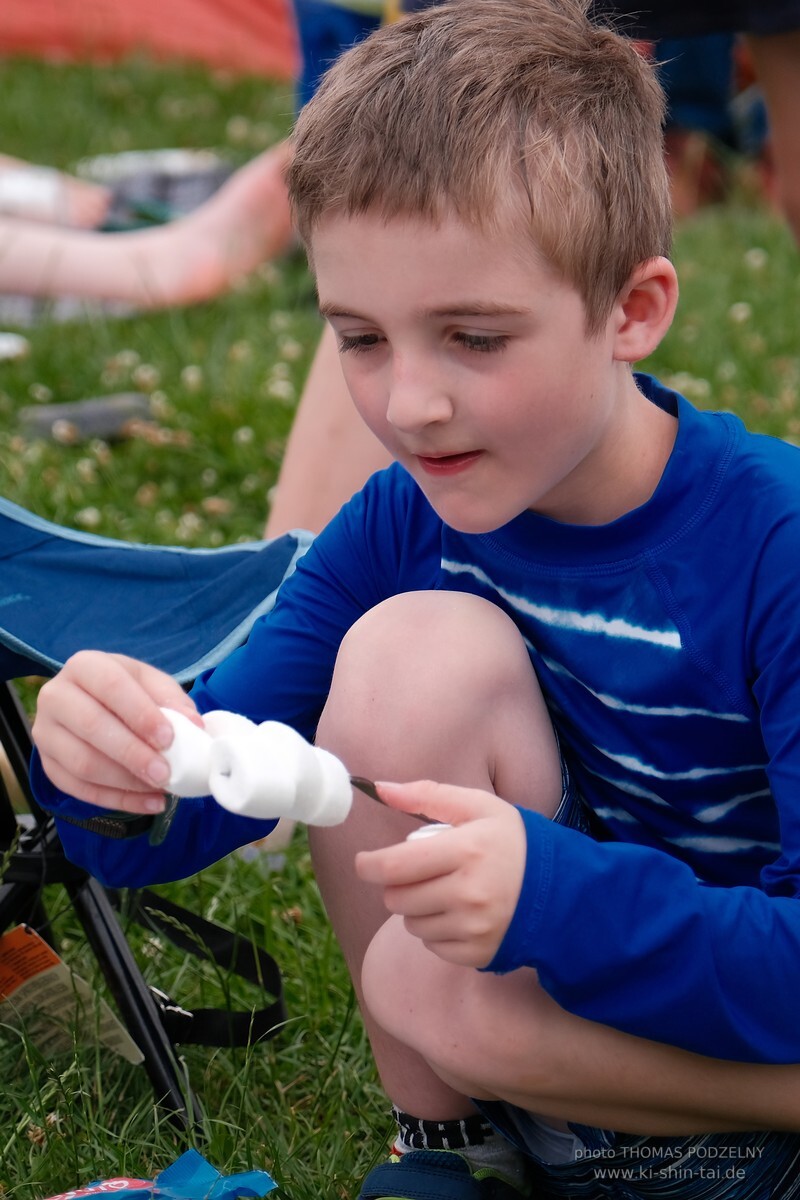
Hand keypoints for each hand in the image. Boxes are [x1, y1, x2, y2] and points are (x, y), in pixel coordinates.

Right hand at [32, 650, 200, 812]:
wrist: (93, 704)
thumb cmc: (127, 692)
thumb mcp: (151, 684)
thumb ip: (171, 700)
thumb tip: (193, 725)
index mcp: (84, 666)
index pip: (111, 686)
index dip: (140, 714)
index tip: (168, 738)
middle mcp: (56, 695)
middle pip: (91, 726)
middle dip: (132, 754)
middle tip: (165, 773)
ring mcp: (46, 732)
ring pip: (82, 763)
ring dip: (126, 781)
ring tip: (160, 789)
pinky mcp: (47, 764)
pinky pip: (79, 789)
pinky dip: (117, 800)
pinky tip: (148, 803)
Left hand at [355, 779, 526, 967]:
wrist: (563, 889)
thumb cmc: (515, 841)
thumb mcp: (478, 806)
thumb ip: (426, 795)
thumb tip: (380, 789)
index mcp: (466, 850)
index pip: (395, 866)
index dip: (369, 865)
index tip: (365, 862)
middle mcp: (468, 893)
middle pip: (397, 899)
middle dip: (398, 885)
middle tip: (418, 873)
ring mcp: (474, 928)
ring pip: (411, 924)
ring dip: (417, 908)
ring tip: (444, 891)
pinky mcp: (478, 954)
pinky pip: (432, 946)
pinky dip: (436, 930)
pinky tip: (458, 913)